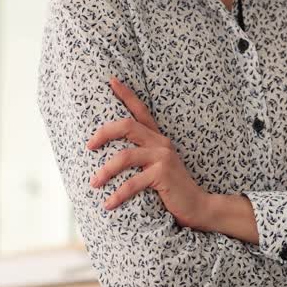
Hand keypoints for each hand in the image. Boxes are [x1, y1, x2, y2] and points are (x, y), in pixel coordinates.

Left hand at [87, 77, 211, 229]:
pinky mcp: (163, 174)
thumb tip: (110, 159)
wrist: (198, 206)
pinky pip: (133, 182)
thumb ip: (141, 159)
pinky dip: (118, 194)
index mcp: (158, 138)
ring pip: (125, 156)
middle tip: (88, 146)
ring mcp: (163, 157)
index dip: (126, 95)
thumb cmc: (172, 189)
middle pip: (127, 126)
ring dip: (105, 171)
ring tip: (93, 183)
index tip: (111, 81)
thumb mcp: (157, 167)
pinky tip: (108, 204)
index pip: (141, 111)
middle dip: (103, 133)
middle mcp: (161, 143)